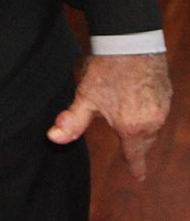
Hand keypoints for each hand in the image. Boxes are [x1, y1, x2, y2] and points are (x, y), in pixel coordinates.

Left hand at [47, 52, 171, 178]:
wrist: (131, 44)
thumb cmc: (107, 70)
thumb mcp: (85, 97)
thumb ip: (72, 121)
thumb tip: (54, 138)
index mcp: (131, 128)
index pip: (134, 154)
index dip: (136, 166)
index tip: (139, 176)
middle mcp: (152, 122)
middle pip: (144, 141)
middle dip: (137, 146)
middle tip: (131, 149)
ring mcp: (162, 108)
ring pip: (153, 127)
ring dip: (143, 128)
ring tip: (130, 121)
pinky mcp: (167, 94)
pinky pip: (159, 112)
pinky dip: (150, 113)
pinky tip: (138, 102)